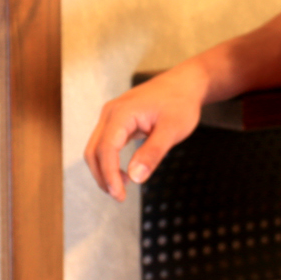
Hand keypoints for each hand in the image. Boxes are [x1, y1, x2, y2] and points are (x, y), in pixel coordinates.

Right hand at [83, 60, 207, 201]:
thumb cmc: (181, 102)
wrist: (186, 83)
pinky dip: (109, 161)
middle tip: (119, 196)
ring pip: (96, 148)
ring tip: (122, 187)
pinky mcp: (117, 121)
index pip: (106, 149)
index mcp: (121, 113)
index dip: (109, 175)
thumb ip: (153, 152)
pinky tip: (124, 173)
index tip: (119, 195)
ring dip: (104, 170)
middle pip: (94, 150)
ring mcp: (112, 116)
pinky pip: (105, 144)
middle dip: (102, 176)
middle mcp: (111, 112)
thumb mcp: (172, 130)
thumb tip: (135, 177)